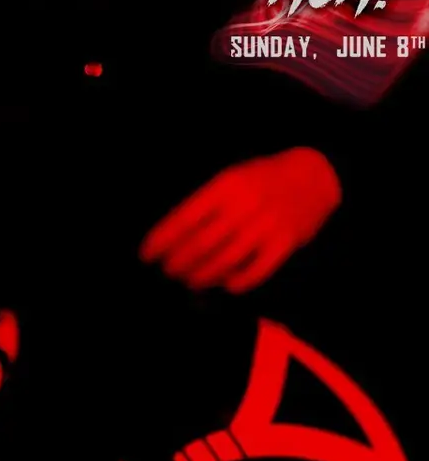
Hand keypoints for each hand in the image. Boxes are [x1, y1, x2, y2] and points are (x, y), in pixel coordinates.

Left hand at [140, 148, 340, 293]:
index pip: (185, 218)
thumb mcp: (232, 178)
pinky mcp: (285, 243)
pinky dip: (235, 283)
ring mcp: (266, 225)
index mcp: (226, 185)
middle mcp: (245, 204)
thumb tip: (170, 238)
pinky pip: (254, 273)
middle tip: (168, 271)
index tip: (146, 256)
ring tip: (189, 281)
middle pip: (201, 244)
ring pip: (224, 262)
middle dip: (178, 263)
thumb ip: (205, 205)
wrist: (315, 175)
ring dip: (201, 277)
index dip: (161, 240)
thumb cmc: (262, 180)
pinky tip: (224, 285)